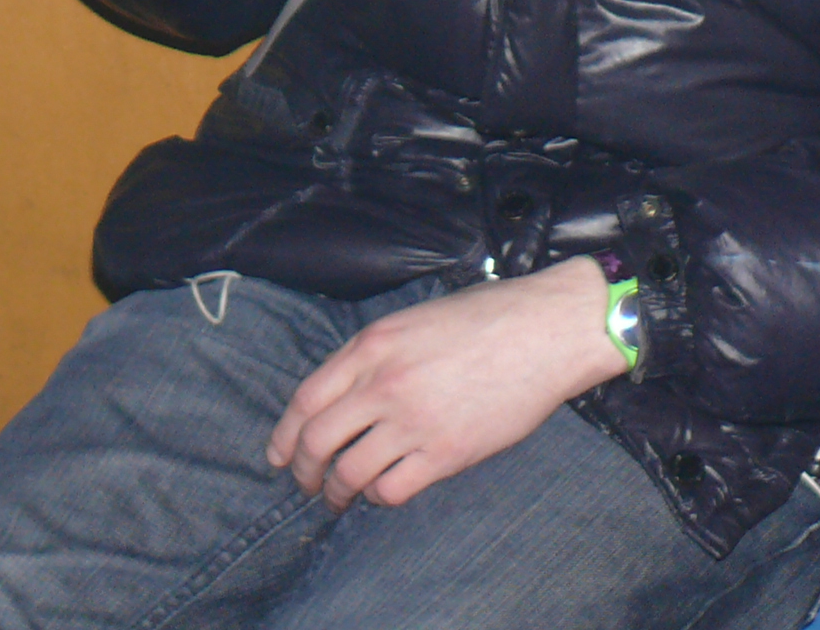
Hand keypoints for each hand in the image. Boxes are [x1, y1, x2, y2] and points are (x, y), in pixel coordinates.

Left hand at [267, 259, 626, 510]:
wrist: (541, 332)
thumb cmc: (481, 321)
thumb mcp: (410, 323)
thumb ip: (372, 357)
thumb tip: (343, 396)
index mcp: (370, 347)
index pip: (306, 400)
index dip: (284, 435)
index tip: (278, 456)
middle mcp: (382, 384)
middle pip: (318, 440)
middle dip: (304, 471)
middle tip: (305, 484)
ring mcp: (413, 421)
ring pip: (350, 472)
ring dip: (337, 492)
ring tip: (339, 498)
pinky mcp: (446, 453)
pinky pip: (392, 489)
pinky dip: (378, 497)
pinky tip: (382, 491)